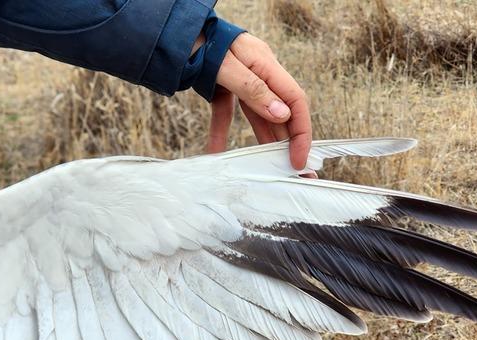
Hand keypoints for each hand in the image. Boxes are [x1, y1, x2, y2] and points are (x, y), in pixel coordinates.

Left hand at [208, 33, 313, 174]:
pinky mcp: (223, 88)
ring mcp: (242, 81)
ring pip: (259, 117)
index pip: (295, 101)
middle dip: (288, 144)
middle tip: (294, 172)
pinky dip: (222, 134)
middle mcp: (259, 74)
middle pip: (281, 113)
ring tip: (270, 169)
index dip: (301, 131)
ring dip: (264, 143)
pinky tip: (216, 153)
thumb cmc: (202, 41)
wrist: (176, 31)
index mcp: (266, 65)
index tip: (298, 158)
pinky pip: (227, 115)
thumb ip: (254, 90)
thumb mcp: (227, 66)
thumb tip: (281, 114)